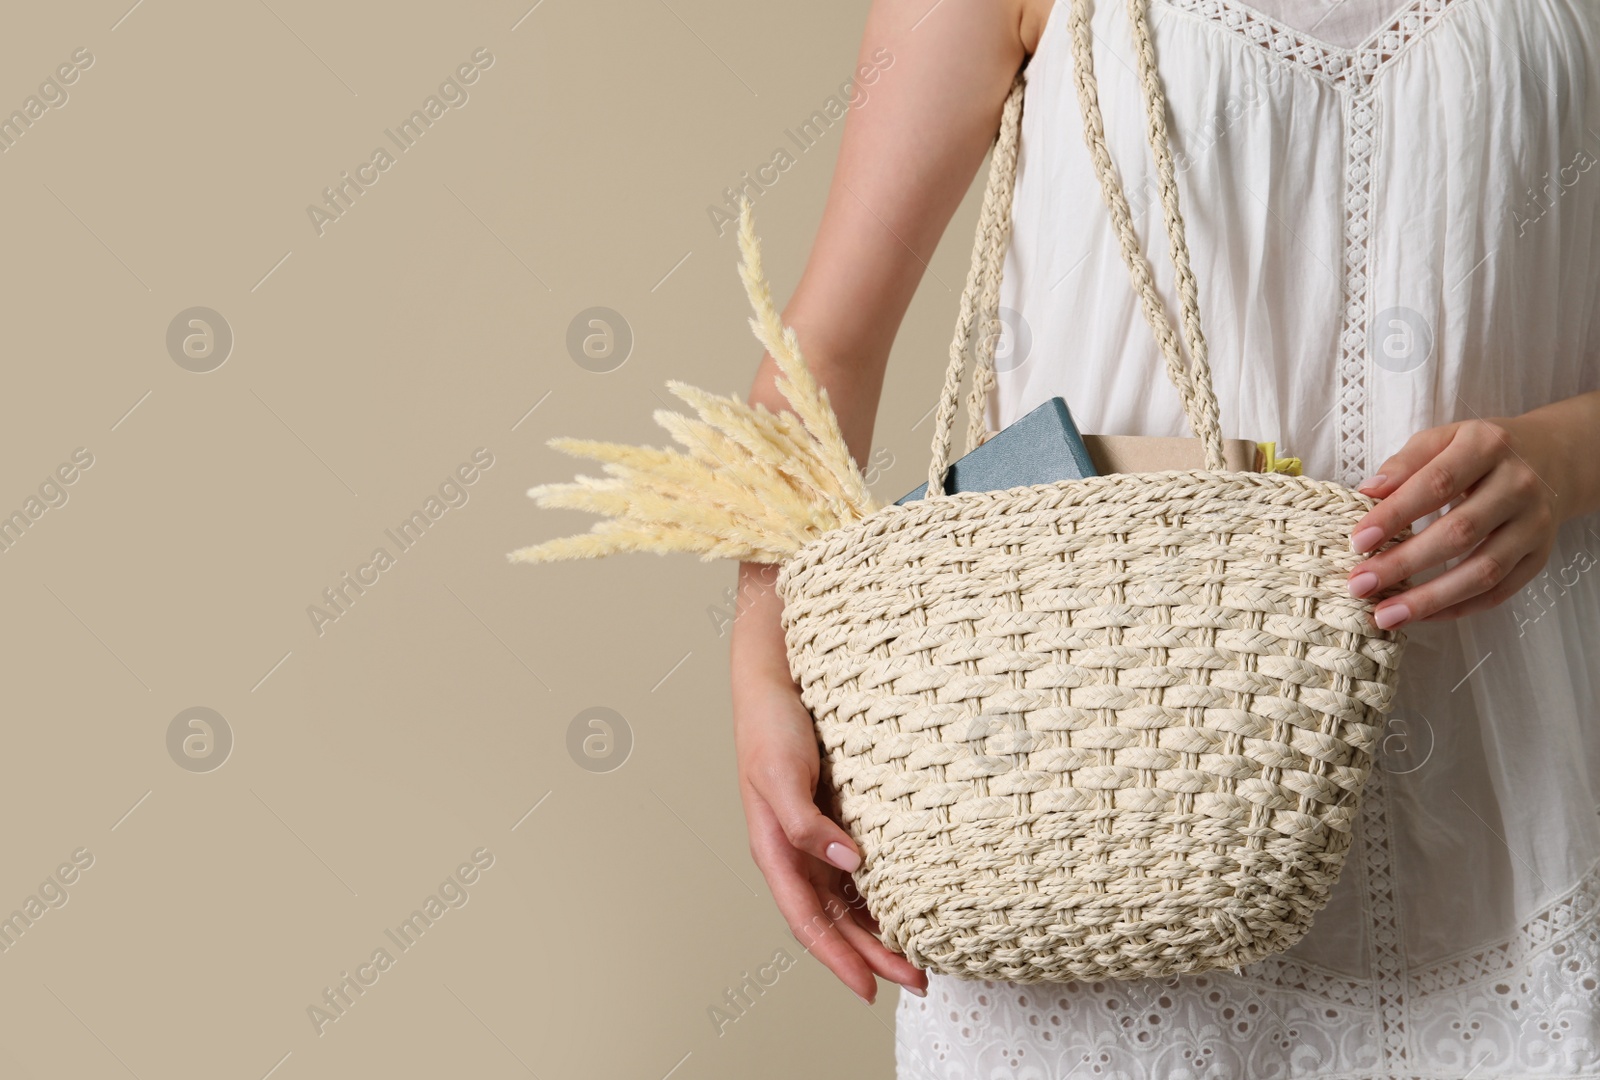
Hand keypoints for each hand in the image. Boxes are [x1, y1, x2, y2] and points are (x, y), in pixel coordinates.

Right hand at [730, 563, 927, 1003]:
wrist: (775, 671)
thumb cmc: (771, 721)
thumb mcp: (781, 773)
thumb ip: (807, 825)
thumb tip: (849, 866)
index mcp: (774, 847)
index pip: (808, 920)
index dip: (838, 958)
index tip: (872, 989)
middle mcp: (795, 849)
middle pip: (833, 919)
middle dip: (871, 955)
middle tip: (918, 981)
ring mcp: (814, 833)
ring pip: (847, 899)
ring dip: (878, 929)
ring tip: (918, 955)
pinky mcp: (833, 811)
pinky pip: (856, 868)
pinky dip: (880, 892)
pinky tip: (907, 901)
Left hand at [1345, 416, 1568, 626]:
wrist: (1550, 459)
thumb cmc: (1478, 452)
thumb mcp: (1442, 439)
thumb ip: (1405, 463)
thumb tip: (1368, 493)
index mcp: (1488, 446)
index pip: (1436, 485)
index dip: (1395, 515)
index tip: (1357, 542)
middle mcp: (1518, 486)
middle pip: (1459, 533)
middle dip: (1403, 563)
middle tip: (1359, 585)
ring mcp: (1534, 525)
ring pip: (1482, 571)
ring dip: (1429, 599)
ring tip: (1385, 615)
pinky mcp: (1539, 556)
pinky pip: (1499, 592)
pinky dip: (1458, 608)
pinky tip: (1421, 616)